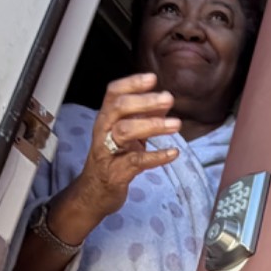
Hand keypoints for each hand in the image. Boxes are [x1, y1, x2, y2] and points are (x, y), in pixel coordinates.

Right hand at [50, 74, 182, 238]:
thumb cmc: (112, 159)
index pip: (113, 93)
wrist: (94, 192)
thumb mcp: (127, 134)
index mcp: (106, 118)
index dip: (131, 83)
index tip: (152, 78)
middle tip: (168, 98)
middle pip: (118, 108)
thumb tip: (165, 100)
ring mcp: (107, 151)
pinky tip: (173, 153)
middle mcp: (104, 131)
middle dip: (144, 101)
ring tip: (175, 124)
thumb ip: (144, 116)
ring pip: (125, 131)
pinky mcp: (116, 172)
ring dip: (152, 125)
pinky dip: (156, 156)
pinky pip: (136, 161)